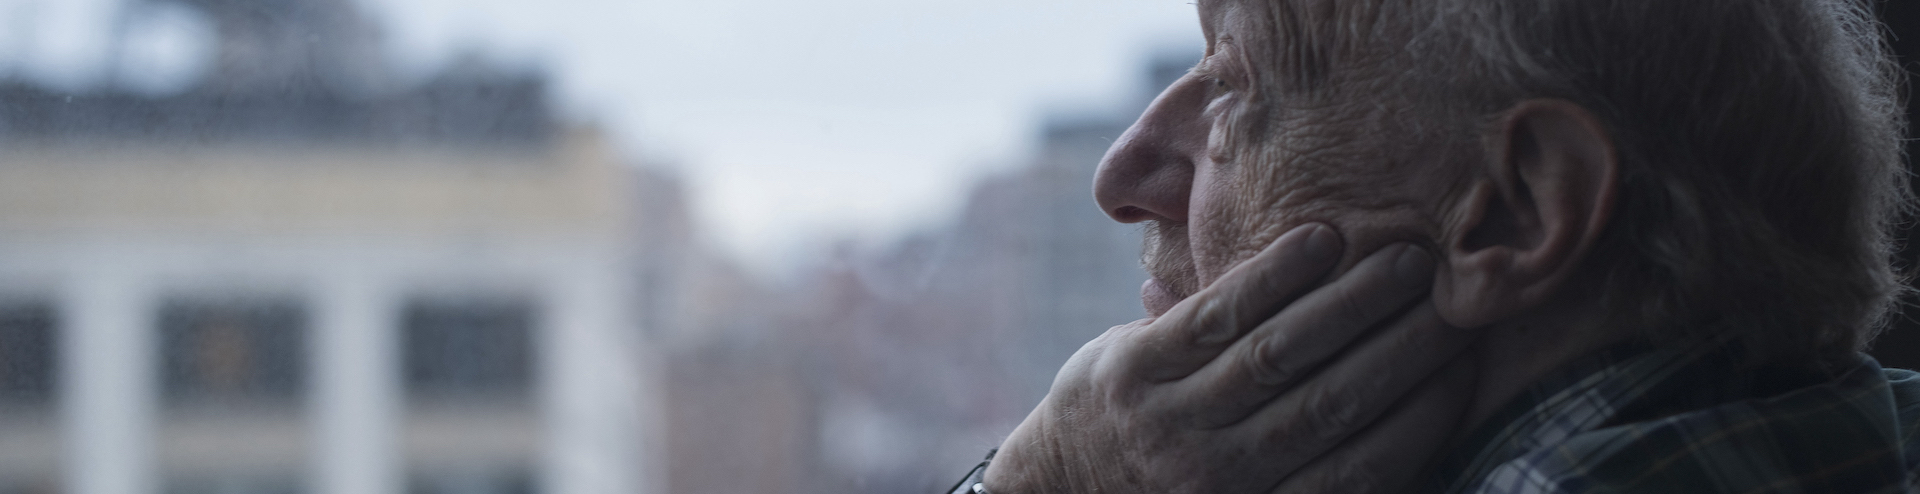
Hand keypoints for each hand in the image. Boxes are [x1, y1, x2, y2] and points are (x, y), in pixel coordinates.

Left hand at [982, 223, 1479, 492]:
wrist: (1063, 484)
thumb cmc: (1184, 486)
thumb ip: (1314, 474)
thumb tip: (1416, 423)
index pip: (1366, 466)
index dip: (1427, 413)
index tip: (1472, 363)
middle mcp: (1217, 477)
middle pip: (1332, 401)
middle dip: (1405, 346)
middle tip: (1458, 300)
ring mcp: (1170, 421)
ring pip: (1280, 351)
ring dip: (1352, 302)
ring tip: (1407, 262)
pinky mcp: (1134, 368)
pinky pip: (1218, 313)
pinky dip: (1274, 276)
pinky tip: (1323, 242)